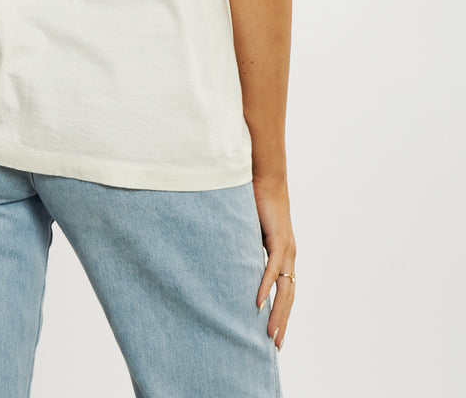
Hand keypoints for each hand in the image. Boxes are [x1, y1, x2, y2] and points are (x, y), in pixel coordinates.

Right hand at [252, 175, 295, 350]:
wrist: (266, 177)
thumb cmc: (257, 200)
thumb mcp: (251, 230)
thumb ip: (247, 246)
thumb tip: (232, 259)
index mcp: (284, 255)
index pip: (286, 291)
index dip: (282, 312)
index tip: (275, 333)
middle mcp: (289, 255)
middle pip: (289, 296)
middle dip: (282, 321)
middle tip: (275, 345)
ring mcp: (286, 249)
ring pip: (284, 289)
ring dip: (277, 312)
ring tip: (270, 334)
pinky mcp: (278, 239)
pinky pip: (271, 268)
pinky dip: (265, 286)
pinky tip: (258, 302)